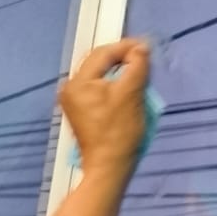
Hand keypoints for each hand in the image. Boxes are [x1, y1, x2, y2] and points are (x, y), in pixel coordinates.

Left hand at [59, 39, 149, 176]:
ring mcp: (74, 102)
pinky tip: (127, 89)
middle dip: (121, 59)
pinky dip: (113, 86)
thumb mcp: (132, 94)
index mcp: (78, 82)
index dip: (126, 47)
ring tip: (138, 72)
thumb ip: (137, 65)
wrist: (109, 167)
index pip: (103, 53)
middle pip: (99, 63)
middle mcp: (70, 89)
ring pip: (99, 76)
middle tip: (143, 59)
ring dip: (119, 72)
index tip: (146, 48)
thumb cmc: (119, 132)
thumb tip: (140, 48)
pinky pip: (98, 90)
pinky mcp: (81, 112)